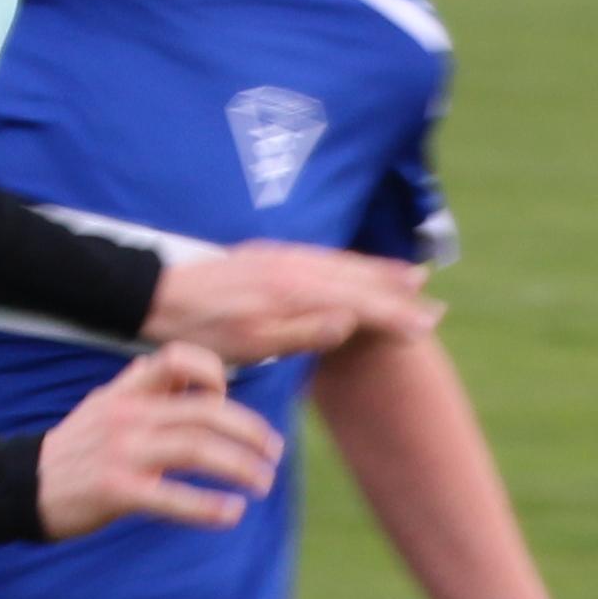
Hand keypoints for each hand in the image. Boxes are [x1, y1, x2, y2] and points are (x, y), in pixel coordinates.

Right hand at [37, 343, 285, 537]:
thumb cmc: (75, 450)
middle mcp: (129, 414)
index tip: (230, 398)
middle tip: (273, 454)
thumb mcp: (106, 406)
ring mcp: (123, 452)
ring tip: (262, 483)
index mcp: (128, 391)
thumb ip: (147, 393)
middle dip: (251, 432)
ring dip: (241, 467)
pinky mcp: (118, 491)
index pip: (179, 360)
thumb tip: (193, 385)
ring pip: (199, 450)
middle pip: (206, 412)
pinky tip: (232, 514)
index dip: (215, 372)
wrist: (22, 486)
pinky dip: (210, 508)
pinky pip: (175, 498)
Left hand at [145, 241, 437, 365]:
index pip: (361, 303)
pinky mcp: (271, 255)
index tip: (429, 324)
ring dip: (381, 272)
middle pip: (360, 280)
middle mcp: (295, 268)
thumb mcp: (252, 344)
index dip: (397, 315)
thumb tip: (350, 319)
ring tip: (413, 278)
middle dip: (400, 293)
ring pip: (345, 264)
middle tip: (436, 308)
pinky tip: (357, 269)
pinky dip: (351, 263)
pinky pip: (325, 256)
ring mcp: (283, 257)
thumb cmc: (203, 331)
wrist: (161, 298)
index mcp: (295, 292)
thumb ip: (303, 331)